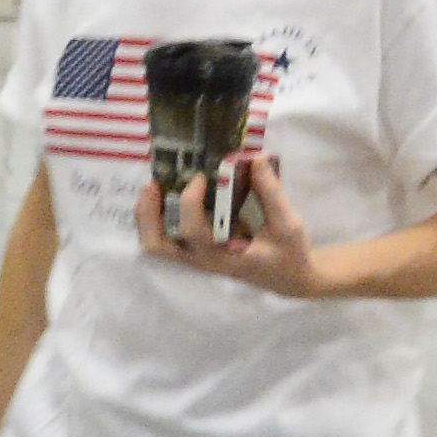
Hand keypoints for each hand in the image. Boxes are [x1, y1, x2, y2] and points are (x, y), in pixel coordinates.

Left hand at [137, 150, 323, 297]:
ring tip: (153, 188)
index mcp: (225, 257)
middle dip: (148, 214)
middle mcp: (204, 262)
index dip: (190, 202)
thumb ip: (271, 193)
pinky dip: (157, 220)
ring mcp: (196, 261)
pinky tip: (165, 198)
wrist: (290, 278)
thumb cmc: (290, 254)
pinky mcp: (196, 255)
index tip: (199, 177)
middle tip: (153, 184)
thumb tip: (258, 158)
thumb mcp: (288, 224)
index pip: (194, 232)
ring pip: (156, 246)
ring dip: (147, 218)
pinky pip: (165, 241)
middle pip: (158, 246)